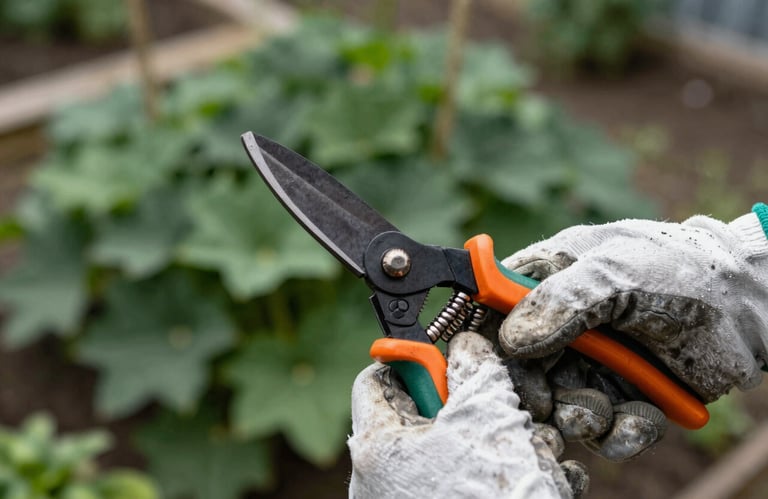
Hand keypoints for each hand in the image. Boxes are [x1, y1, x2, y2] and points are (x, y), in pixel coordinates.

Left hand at [347, 332, 586, 498]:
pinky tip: (543, 482)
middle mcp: (388, 478)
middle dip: (480, 408)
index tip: (450, 356)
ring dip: (508, 444)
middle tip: (512, 412)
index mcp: (380, 444)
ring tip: (538, 456)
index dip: (415, 358)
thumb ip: (474, 368)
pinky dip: (509, 477)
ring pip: (462, 451)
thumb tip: (465, 344)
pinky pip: (474, 483)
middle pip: (429, 414)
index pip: (379, 378)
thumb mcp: (486, 417)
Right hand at [497, 212, 767, 454]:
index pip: (491, 311)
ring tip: (606, 413)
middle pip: (518, 370)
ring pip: (558, 406)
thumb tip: (511, 339)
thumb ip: (562, 300)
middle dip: (535, 394)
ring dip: (579, 418)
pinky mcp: (619, 393)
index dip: (484, 342)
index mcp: (545, 280)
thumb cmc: (683, 270)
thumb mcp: (619, 272)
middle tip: (554, 407)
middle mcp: (559, 325)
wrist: (749, 306)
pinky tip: (640, 419)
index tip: (486, 370)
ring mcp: (588, 360)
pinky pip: (602, 428)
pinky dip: (618, 433)